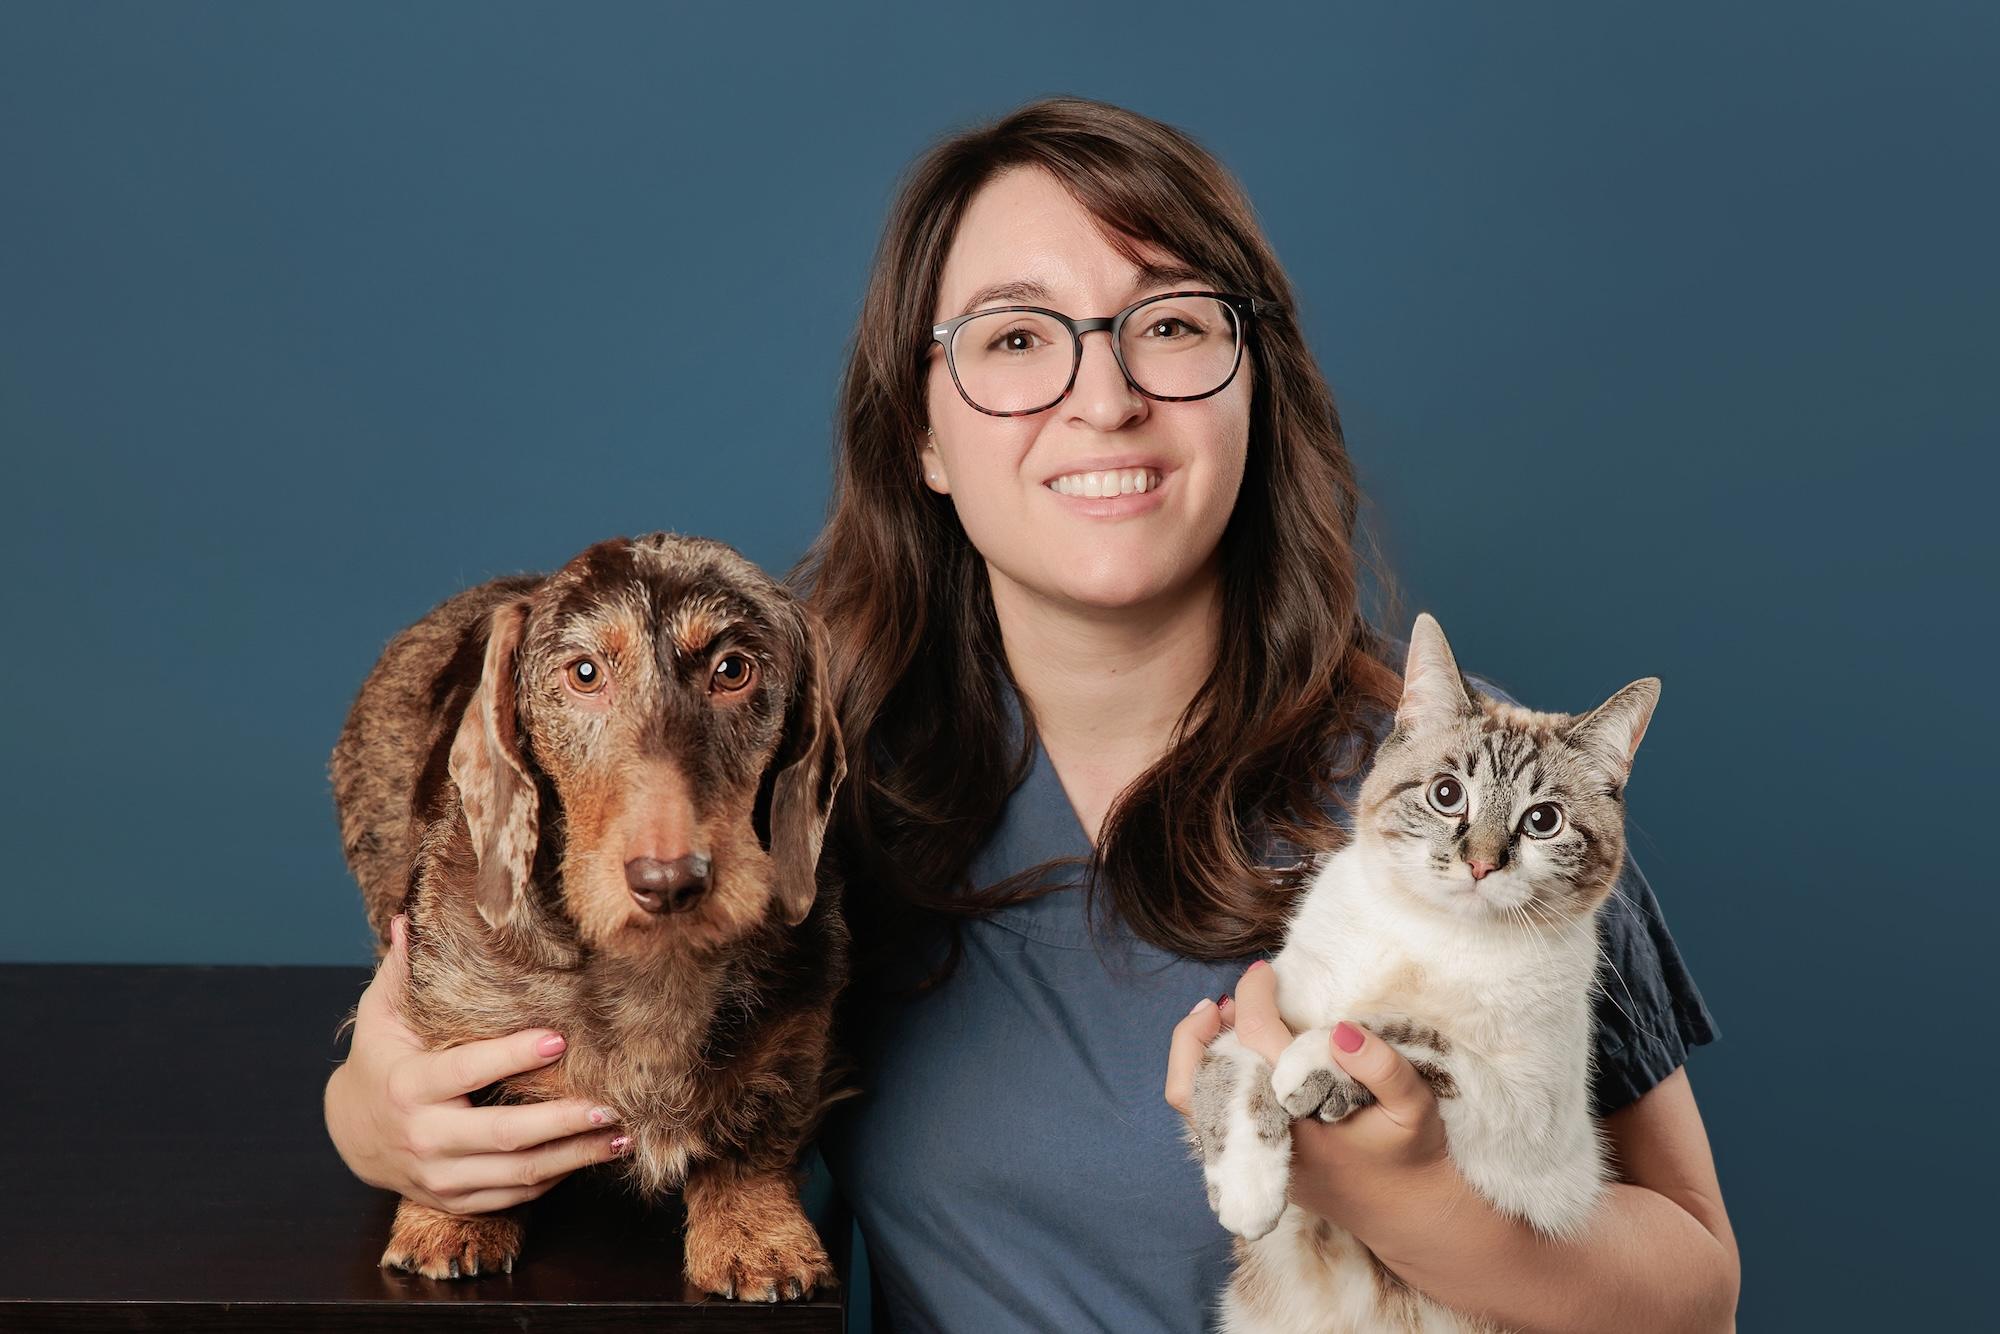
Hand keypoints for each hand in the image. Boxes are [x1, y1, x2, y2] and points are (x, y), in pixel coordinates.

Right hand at [323, 913, 628, 1214]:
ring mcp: (442, 1176)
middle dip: (563, 1120)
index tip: (560, 1038)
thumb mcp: (382, 1014)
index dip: (512, 1056)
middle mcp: (425, 1137)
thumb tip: (411, 917)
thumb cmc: (382, 1060)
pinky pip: (515, 1194)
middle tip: (611, 1102)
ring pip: (518, 1172)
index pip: (466, 1070)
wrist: (354, 1133)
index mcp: (409, 1086)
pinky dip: (558, 1177)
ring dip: (576, 1156)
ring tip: (622, 1132)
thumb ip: (401, 969)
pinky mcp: (458, 1199)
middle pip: (504, 1134)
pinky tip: (595, 1154)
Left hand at [1166, 960, 1456, 1235]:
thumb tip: (1341, 1031)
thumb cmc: (1411, 1153)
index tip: (1264, 971)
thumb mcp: (1415, 1105)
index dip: (1253, 996)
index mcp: (1296, 1116)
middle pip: (1196, 1079)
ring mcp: (1251, 1155)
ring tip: (1221, 1019)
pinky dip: (1205, 1076)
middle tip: (1225, 999)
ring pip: (1191, 1101)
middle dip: (1201, 1030)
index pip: (1254, 1040)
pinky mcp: (1252, 1162)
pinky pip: (1206, 1115)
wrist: (1407, 1214)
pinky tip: (1231, 1052)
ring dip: (1196, 1053)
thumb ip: (1382, 1067)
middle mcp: (1263, 1138)